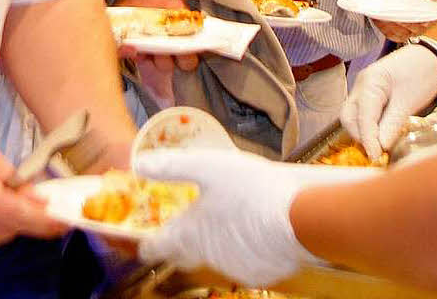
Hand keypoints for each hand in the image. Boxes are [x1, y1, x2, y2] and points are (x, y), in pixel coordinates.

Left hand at [116, 0, 214, 94]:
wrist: (125, 5)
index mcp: (186, 32)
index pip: (201, 48)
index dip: (201, 48)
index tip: (196, 41)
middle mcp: (175, 46)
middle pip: (188, 62)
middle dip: (183, 58)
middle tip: (175, 46)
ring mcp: (157, 53)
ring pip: (167, 66)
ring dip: (162, 59)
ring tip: (154, 46)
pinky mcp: (139, 55)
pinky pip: (143, 63)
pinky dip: (141, 55)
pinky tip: (137, 45)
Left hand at [134, 147, 376, 285]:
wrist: (298, 219)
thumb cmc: (251, 190)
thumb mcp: (208, 167)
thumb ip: (172, 166)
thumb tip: (138, 164)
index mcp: (190, 234)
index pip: (154, 249)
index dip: (143, 244)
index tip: (138, 238)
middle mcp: (206, 257)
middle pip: (182, 254)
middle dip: (178, 241)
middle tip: (184, 223)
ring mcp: (233, 268)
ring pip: (212, 257)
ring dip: (212, 241)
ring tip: (223, 219)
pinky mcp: (258, 272)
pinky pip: (240, 262)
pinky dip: (240, 248)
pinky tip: (251, 229)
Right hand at [341, 45, 436, 161]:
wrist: (430, 56)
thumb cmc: (421, 72)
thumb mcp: (409, 101)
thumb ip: (392, 124)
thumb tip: (380, 147)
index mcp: (370, 81)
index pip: (363, 116)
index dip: (368, 139)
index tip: (376, 157)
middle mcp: (361, 85)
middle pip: (350, 117)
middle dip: (361, 136)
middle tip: (378, 153)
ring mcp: (364, 89)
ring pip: (354, 117)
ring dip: (364, 133)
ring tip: (380, 146)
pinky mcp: (370, 95)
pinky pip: (363, 114)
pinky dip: (370, 127)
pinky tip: (381, 135)